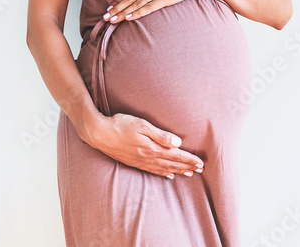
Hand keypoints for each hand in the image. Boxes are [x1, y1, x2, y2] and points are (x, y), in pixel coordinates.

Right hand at [87, 113, 203, 178]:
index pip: (175, 155)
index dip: (189, 159)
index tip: (201, 163)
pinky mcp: (133, 162)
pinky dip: (162, 173)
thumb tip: (177, 142)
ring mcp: (139, 161)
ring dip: (177, 171)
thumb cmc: (120, 125)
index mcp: (151, 147)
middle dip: (187, 166)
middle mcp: (147, 157)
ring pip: (163, 169)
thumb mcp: (142, 125)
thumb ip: (160, 135)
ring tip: (189, 173)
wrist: (99, 133)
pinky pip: (152, 170)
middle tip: (200, 170)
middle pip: (171, 163)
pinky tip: (168, 175)